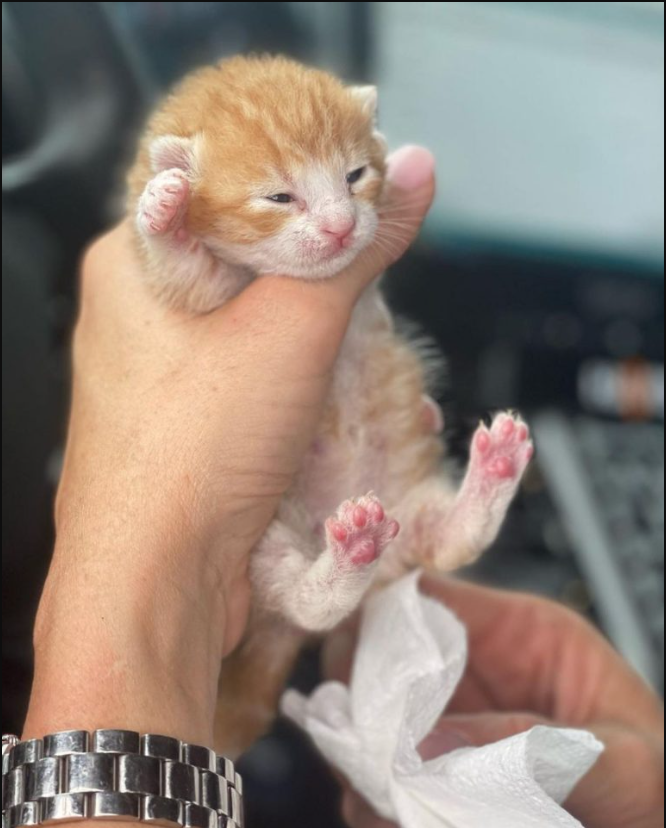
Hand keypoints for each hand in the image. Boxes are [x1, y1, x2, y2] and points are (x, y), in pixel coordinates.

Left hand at [22, 147, 434, 746]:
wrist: (157, 583)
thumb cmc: (192, 456)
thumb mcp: (294, 329)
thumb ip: (358, 246)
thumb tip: (408, 173)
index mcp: (136, 259)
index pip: (225, 180)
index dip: (299, 176)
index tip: (357, 178)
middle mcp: (138, 309)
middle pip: (247, 250)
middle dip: (317, 264)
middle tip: (365, 272)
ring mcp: (159, 367)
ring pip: (254, 316)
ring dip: (313, 325)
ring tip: (347, 347)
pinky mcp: (186, 416)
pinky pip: (251, 368)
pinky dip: (295, 369)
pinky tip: (324, 390)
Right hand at [325, 577, 664, 827]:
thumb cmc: (662, 792)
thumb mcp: (621, 763)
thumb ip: (531, 746)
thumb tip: (426, 746)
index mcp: (520, 634)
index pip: (429, 596)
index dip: (380, 615)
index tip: (350, 658)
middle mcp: (475, 670)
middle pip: (384, 653)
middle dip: (360, 690)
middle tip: (354, 735)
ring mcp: (454, 720)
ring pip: (375, 715)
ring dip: (362, 750)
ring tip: (371, 789)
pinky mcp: (443, 772)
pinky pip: (387, 772)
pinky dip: (374, 796)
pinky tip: (384, 814)